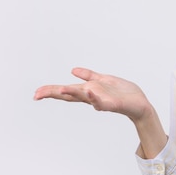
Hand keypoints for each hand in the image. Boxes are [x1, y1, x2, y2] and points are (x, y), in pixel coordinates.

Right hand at [34, 67, 152, 122]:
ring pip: (84, 97)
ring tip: (59, 88)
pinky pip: (103, 101)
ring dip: (72, 93)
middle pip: (70, 95)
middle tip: (37, 94)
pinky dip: (96, 97)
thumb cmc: (122, 93)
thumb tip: (73, 70)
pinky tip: (89, 90)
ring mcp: (101, 101)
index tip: (36, 93)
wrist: (139, 104)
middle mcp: (92, 97)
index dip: (52, 91)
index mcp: (89, 91)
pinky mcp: (113, 104)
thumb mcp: (104, 80)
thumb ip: (89, 75)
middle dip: (54, 93)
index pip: (67, 90)